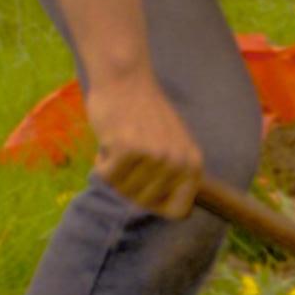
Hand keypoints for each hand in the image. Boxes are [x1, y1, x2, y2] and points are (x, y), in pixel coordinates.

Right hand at [88, 77, 203, 218]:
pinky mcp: (128, 149)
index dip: (155, 204)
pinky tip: (111, 139)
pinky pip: (106, 176)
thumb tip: (179, 213)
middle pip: (143, 203)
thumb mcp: (173, 146)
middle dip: (129, 185)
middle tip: (132, 153)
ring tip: (123, 143)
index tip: (145, 187)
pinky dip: (102, 163)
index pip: (178, 211)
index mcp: (193, 164)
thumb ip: (174, 177)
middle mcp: (178, 162)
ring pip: (122, 191)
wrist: (126, 80)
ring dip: (115, 172)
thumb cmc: (145, 115)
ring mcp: (155, 156)